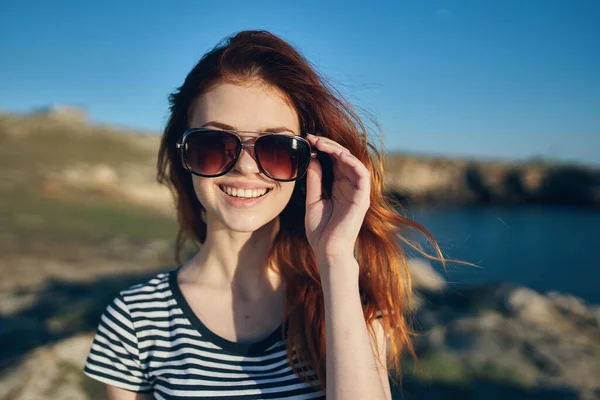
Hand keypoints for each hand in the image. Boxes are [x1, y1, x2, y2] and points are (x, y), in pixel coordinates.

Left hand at [304, 133, 370, 273]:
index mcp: (339, 186)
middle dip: (328, 144)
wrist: (327, 251)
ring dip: (338, 149)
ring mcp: (357, 192)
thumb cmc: (320, 230)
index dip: (323, 148)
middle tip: (311, 137)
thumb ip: (315, 180)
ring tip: (321, 142)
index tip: (307, 140)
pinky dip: (351, 161)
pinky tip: (337, 155)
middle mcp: (350, 186)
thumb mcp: (313, 200)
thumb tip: (314, 159)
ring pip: (353, 161)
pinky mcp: (362, 198)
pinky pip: (362, 174)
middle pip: (343, 157)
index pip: (334, 161)